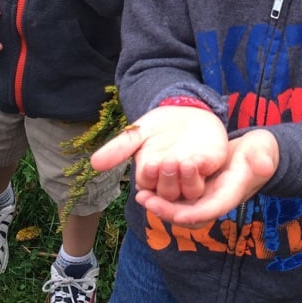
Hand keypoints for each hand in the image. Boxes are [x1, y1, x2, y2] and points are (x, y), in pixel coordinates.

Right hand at [91, 106, 228, 202]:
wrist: (186, 110)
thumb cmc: (160, 125)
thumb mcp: (138, 132)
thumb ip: (119, 147)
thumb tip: (93, 164)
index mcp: (150, 176)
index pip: (147, 185)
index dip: (147, 178)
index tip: (148, 166)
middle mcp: (170, 182)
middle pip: (167, 192)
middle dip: (165, 180)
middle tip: (163, 162)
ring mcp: (191, 177)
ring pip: (187, 191)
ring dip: (183, 180)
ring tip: (179, 163)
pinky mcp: (208, 167)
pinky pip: (204, 178)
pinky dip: (199, 172)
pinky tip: (194, 160)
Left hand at [135, 129, 278, 226]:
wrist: (255, 153)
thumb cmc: (260, 152)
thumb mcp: (263, 152)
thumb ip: (264, 158)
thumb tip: (264, 165)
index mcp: (230, 195)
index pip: (210, 210)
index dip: (192, 213)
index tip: (175, 213)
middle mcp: (215, 200)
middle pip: (188, 214)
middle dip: (167, 211)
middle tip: (146, 200)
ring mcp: (205, 196)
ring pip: (179, 208)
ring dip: (160, 204)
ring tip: (141, 194)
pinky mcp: (197, 189)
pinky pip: (176, 197)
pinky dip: (161, 194)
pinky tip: (145, 185)